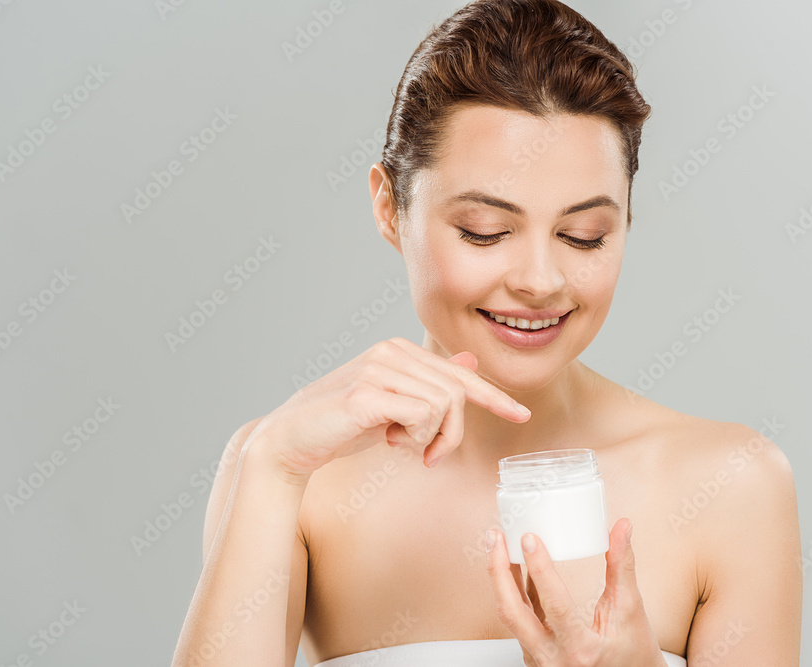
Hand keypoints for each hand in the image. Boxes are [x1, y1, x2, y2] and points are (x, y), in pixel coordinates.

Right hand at [249, 337, 530, 476]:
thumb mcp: (393, 407)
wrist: (291, 442)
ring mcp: (377, 369)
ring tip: (402, 447)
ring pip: (444, 404)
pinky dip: (416, 438)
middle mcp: (390, 352)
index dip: (494, 396)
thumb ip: (427, 385)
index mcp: (398, 351)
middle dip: (452, 434)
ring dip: (432, 439)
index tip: (520, 414)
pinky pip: (422, 415)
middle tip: (428, 457)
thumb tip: (469, 362)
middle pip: (458, 391)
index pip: (459, 374)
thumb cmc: (341, 426)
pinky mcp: (366, 393)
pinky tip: (391, 443)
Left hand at [486, 518, 667, 666]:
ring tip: (498, 544)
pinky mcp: (533, 652)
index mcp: (581, 649)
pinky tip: (513, 565)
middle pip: (511, 612)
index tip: (530, 538)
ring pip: (509, 615)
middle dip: (498, 570)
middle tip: (497, 536)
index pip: (554, 605)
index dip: (539, 569)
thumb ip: (622, 567)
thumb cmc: (633, 656)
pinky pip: (518, 618)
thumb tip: (622, 529)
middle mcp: (552, 658)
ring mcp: (538, 658)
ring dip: (500, 577)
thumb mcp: (631, 611)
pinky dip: (514, 590)